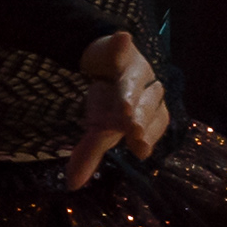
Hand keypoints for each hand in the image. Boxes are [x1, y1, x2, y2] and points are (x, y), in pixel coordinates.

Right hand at [70, 31, 167, 188]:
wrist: (102, 63)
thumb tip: (72, 186)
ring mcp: (137, 68)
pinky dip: (120, 45)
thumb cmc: (109, 101)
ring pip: (137, 81)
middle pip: (150, 104)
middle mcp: (147, 91)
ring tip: (124, 106)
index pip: (155, 126)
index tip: (141, 149)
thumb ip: (90, 154)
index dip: (148, 136)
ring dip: (131, 92)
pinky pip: (122, 47)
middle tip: (132, 130)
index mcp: (146, 113)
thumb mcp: (98, 127)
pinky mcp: (121, 49)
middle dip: (142, 118)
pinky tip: (122, 40)